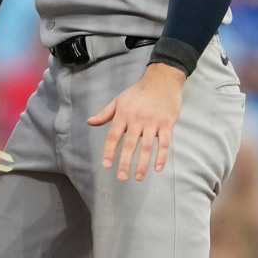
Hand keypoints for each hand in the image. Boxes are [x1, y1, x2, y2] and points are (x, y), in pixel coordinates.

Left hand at [87, 62, 185, 180]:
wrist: (163, 80)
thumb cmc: (138, 91)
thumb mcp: (119, 100)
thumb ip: (105, 113)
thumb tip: (90, 122)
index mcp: (123, 114)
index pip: (114, 136)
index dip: (109, 151)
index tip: (107, 165)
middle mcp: (137, 119)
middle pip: (130, 144)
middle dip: (125, 162)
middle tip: (121, 177)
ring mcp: (153, 122)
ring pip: (147, 147)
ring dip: (142, 164)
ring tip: (138, 177)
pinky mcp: (167, 124)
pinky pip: (165, 143)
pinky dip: (161, 156)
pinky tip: (157, 168)